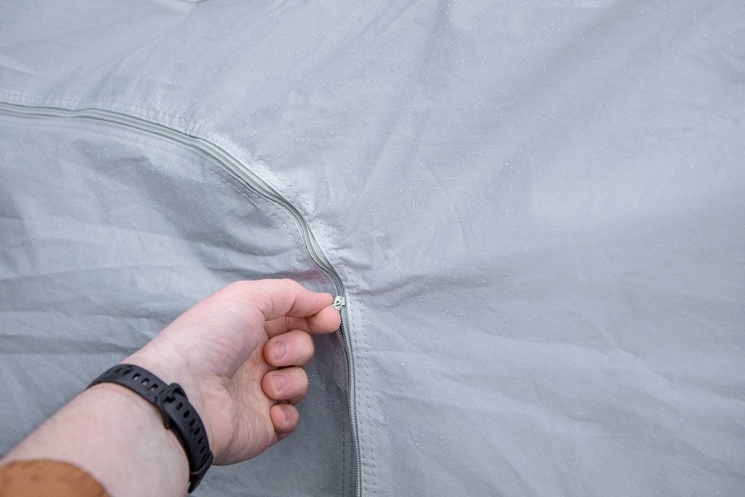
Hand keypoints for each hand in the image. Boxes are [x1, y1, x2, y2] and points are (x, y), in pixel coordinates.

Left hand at [123, 279, 339, 463]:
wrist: (186, 394)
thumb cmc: (209, 339)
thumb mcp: (246, 297)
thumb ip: (289, 294)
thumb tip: (324, 301)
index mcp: (248, 328)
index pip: (292, 318)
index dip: (314, 317)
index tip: (329, 320)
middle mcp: (253, 358)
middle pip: (301, 348)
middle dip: (295, 348)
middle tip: (271, 354)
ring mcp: (258, 393)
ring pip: (300, 382)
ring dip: (289, 380)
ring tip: (265, 384)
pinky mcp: (262, 425)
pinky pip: (292, 418)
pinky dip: (286, 413)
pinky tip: (268, 409)